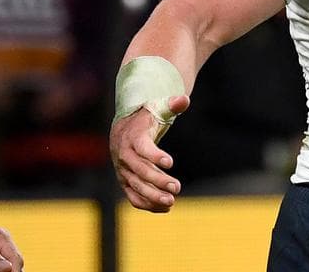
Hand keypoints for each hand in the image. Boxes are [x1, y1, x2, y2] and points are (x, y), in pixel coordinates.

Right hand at [109, 95, 188, 211]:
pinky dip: (147, 204)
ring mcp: (123, 171)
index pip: (142, 147)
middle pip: (140, 171)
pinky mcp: (125, 181)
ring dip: (152, 196)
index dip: (154, 155)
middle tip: (177, 187)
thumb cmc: (147, 116)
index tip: (170, 162)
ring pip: (135, 187)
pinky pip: (133, 196)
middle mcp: (124, 156)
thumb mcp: (159, 107)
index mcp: (133, 137)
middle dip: (158, 180)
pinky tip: (165, 209)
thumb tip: (184, 99)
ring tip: (172, 202)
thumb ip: (172, 104)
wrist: (125, 128)